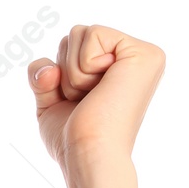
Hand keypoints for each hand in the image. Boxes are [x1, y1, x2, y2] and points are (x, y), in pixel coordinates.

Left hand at [28, 24, 164, 172]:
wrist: (86, 154)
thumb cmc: (71, 139)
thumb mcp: (50, 103)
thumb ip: (43, 77)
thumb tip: (48, 68)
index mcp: (118, 69)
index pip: (72, 46)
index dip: (60, 74)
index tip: (79, 102)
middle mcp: (136, 59)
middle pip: (75, 35)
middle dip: (66, 71)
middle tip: (85, 101)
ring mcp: (145, 55)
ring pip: (80, 32)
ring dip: (73, 72)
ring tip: (93, 98)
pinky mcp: (145, 53)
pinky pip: (92, 33)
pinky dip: (82, 66)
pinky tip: (101, 89)